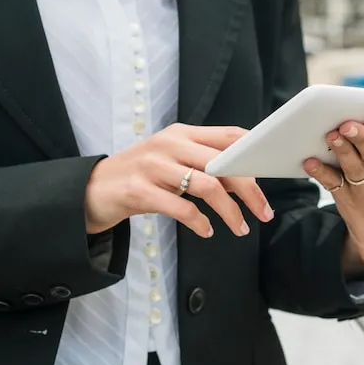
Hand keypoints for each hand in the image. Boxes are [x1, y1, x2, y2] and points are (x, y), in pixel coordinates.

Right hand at [84, 123, 273, 236]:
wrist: (90, 190)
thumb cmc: (141, 177)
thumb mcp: (173, 161)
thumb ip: (206, 164)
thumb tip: (248, 179)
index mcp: (182, 133)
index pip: (230, 135)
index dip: (255, 153)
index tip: (272, 175)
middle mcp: (169, 144)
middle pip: (225, 163)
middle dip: (252, 190)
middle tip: (264, 213)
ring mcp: (153, 166)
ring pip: (208, 186)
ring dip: (231, 211)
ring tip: (240, 227)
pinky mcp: (138, 190)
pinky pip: (182, 208)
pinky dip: (200, 222)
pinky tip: (208, 230)